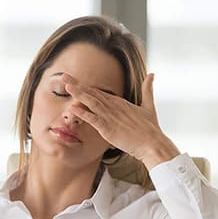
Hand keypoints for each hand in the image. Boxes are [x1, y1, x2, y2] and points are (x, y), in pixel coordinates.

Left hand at [62, 73, 179, 168]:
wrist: (153, 144)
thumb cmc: (151, 128)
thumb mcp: (148, 106)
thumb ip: (148, 90)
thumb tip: (152, 74)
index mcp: (120, 102)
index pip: (98, 92)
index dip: (85, 86)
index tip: (73, 80)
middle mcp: (114, 106)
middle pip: (92, 94)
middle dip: (77, 85)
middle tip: (64, 76)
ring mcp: (111, 117)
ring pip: (91, 103)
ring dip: (78, 94)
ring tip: (67, 86)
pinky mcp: (108, 128)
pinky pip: (93, 119)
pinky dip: (83, 113)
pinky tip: (73, 108)